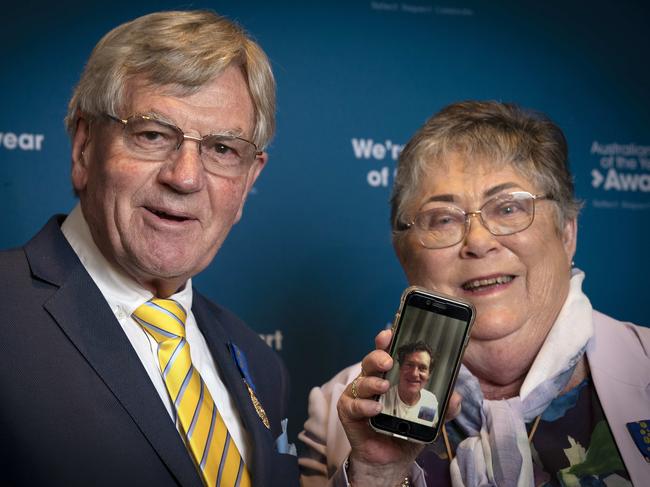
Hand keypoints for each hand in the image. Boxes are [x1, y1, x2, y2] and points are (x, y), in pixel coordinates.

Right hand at [337, 330, 463, 485]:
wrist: (391, 459)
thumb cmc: (406, 430)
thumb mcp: (430, 418)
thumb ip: (444, 407)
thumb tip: (455, 397)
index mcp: (391, 375)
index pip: (388, 352)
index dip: (387, 341)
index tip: (391, 333)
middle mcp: (373, 380)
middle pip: (371, 360)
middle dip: (378, 356)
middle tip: (388, 361)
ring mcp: (359, 395)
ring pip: (361, 380)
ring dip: (372, 382)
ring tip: (384, 387)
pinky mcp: (349, 411)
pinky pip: (353, 404)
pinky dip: (364, 405)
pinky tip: (375, 408)